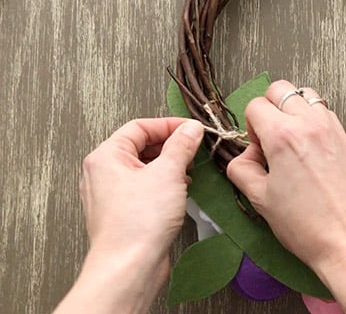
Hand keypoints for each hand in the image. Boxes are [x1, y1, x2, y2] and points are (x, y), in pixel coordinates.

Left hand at [55, 118, 202, 313]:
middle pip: (141, 146)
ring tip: (189, 172)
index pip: (140, 127)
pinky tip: (180, 192)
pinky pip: (145, 189)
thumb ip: (181, 145)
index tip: (192, 129)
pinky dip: (164, 185)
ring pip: (145, 168)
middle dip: (171, 146)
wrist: (129, 266)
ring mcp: (112, 195)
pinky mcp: (124, 213)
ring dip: (169, 167)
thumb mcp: (168, 173)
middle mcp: (104, 173)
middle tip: (194, 149)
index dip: (169, 125)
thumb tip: (190, 129)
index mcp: (106, 156)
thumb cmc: (138, 223)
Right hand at [227, 81, 345, 313]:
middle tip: (270, 140)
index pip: (255, 105)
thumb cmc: (307, 226)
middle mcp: (310, 124)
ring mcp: (333, 129)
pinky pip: (325, 113)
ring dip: (293, 110)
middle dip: (269, 109)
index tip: (257, 151)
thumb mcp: (260, 199)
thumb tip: (245, 157)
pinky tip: (310, 151)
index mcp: (284, 135)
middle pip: (280, 89)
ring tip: (292, 141)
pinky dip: (313, 121)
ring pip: (306, 95)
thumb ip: (242, 169)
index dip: (250, 127)